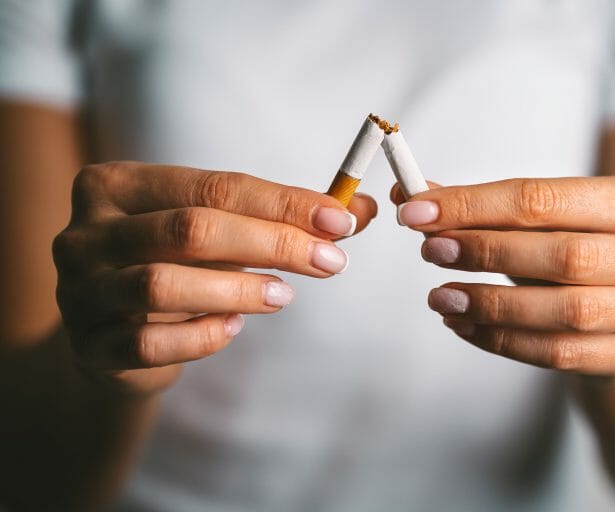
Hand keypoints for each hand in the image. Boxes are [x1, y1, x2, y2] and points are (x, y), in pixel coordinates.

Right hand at [54, 161, 376, 393]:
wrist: (116, 333)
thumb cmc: (178, 266)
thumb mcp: (221, 232)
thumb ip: (283, 218)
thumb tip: (360, 210)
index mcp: (117, 185)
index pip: (213, 186)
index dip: (284, 203)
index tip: (341, 221)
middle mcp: (87, 233)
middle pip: (191, 228)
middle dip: (273, 243)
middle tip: (330, 261)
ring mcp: (80, 291)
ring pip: (164, 285)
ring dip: (239, 290)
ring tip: (284, 296)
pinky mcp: (88, 346)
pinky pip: (149, 344)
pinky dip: (202, 336)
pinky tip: (234, 329)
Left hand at [392, 175, 614, 377]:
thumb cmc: (580, 254)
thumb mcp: (544, 222)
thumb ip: (482, 207)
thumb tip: (412, 197)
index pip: (543, 198)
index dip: (473, 205)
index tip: (417, 212)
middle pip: (563, 254)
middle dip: (485, 252)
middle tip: (431, 252)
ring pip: (566, 311)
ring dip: (492, 304)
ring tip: (441, 298)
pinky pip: (562, 354)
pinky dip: (504, 342)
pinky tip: (465, 327)